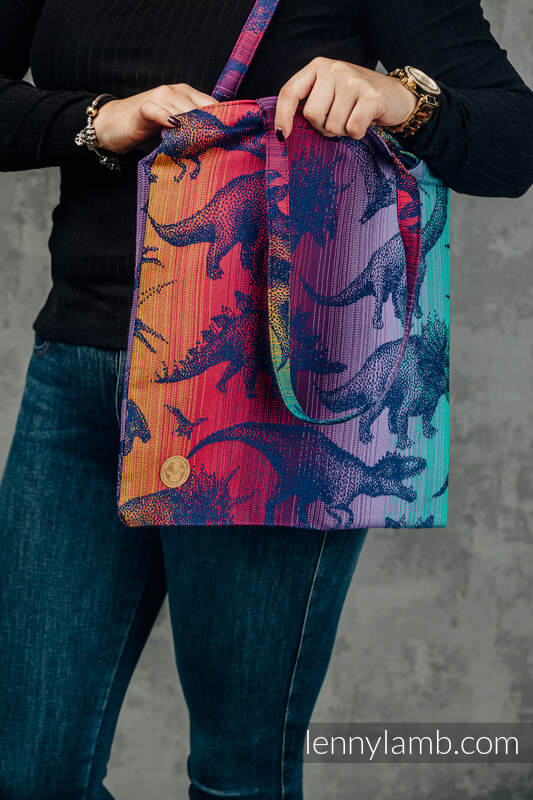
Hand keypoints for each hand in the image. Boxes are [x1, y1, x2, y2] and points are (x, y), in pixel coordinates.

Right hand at [93, 84, 215, 153]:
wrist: (112, 125)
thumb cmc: (147, 130)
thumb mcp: (175, 131)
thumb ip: (193, 132)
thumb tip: (219, 147)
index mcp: (187, 95)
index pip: (211, 104)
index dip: (223, 120)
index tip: (235, 138)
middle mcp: (175, 92)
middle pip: (200, 106)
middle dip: (211, 124)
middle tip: (224, 143)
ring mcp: (159, 97)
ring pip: (182, 108)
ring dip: (193, 124)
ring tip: (205, 140)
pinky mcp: (143, 108)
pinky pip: (157, 110)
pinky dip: (166, 117)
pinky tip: (175, 126)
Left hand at [274, 58, 416, 139]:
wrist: (395, 96)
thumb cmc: (356, 100)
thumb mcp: (329, 94)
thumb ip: (310, 102)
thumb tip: (283, 132)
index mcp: (318, 67)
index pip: (290, 92)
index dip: (282, 116)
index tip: (282, 136)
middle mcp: (334, 69)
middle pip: (312, 115)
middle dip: (323, 127)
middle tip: (339, 120)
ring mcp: (353, 80)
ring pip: (332, 125)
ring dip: (342, 131)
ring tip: (353, 118)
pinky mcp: (371, 96)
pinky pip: (352, 128)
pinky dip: (357, 133)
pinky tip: (365, 122)